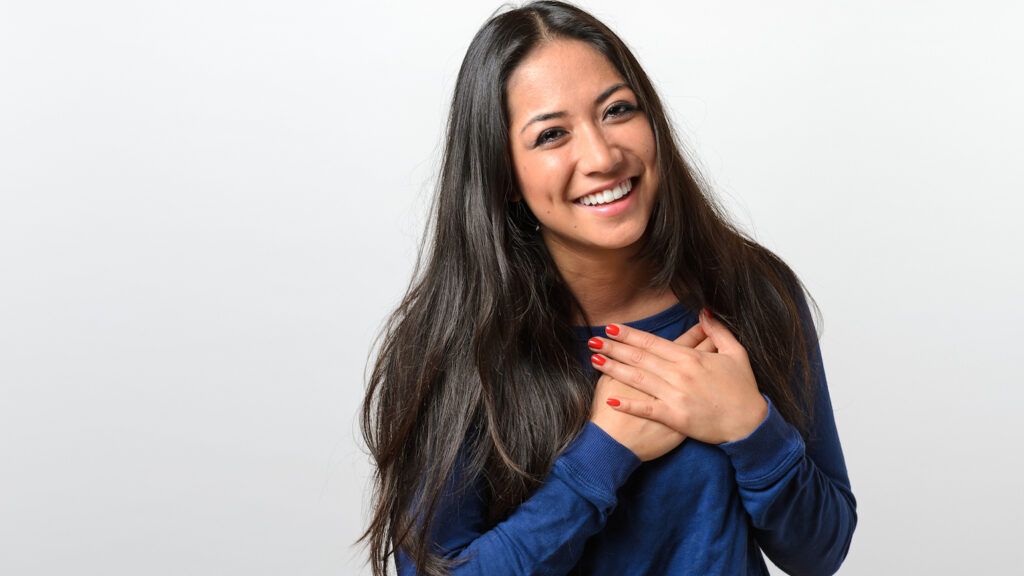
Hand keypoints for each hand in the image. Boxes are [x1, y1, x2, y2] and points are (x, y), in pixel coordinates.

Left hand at [588, 309, 768, 444]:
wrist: (749, 425)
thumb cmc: (743, 390)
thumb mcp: (736, 353)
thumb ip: (719, 331)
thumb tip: (705, 311)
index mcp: (691, 358)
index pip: (653, 343)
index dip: (630, 335)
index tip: (612, 328)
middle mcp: (679, 375)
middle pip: (640, 358)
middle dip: (614, 348)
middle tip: (593, 340)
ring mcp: (676, 396)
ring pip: (638, 379)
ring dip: (614, 369)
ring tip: (594, 360)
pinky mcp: (675, 418)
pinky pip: (647, 409)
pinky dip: (628, 405)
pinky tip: (610, 400)